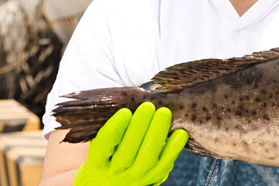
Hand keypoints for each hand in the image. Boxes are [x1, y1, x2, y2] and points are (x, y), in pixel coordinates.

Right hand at [74, 102, 188, 185]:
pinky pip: (166, 162)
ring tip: (164, 112)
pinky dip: (174, 147)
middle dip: (139, 126)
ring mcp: (137, 175)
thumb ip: (111, 126)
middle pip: (127, 150)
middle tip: (148, 106)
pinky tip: (180, 132)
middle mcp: (116, 171)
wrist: (115, 181)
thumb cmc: (109, 153)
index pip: (104, 144)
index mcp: (98, 160)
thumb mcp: (102, 142)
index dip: (115, 128)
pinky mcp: (155, 176)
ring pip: (148, 156)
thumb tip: (127, 99)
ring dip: (157, 132)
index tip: (125, 111)